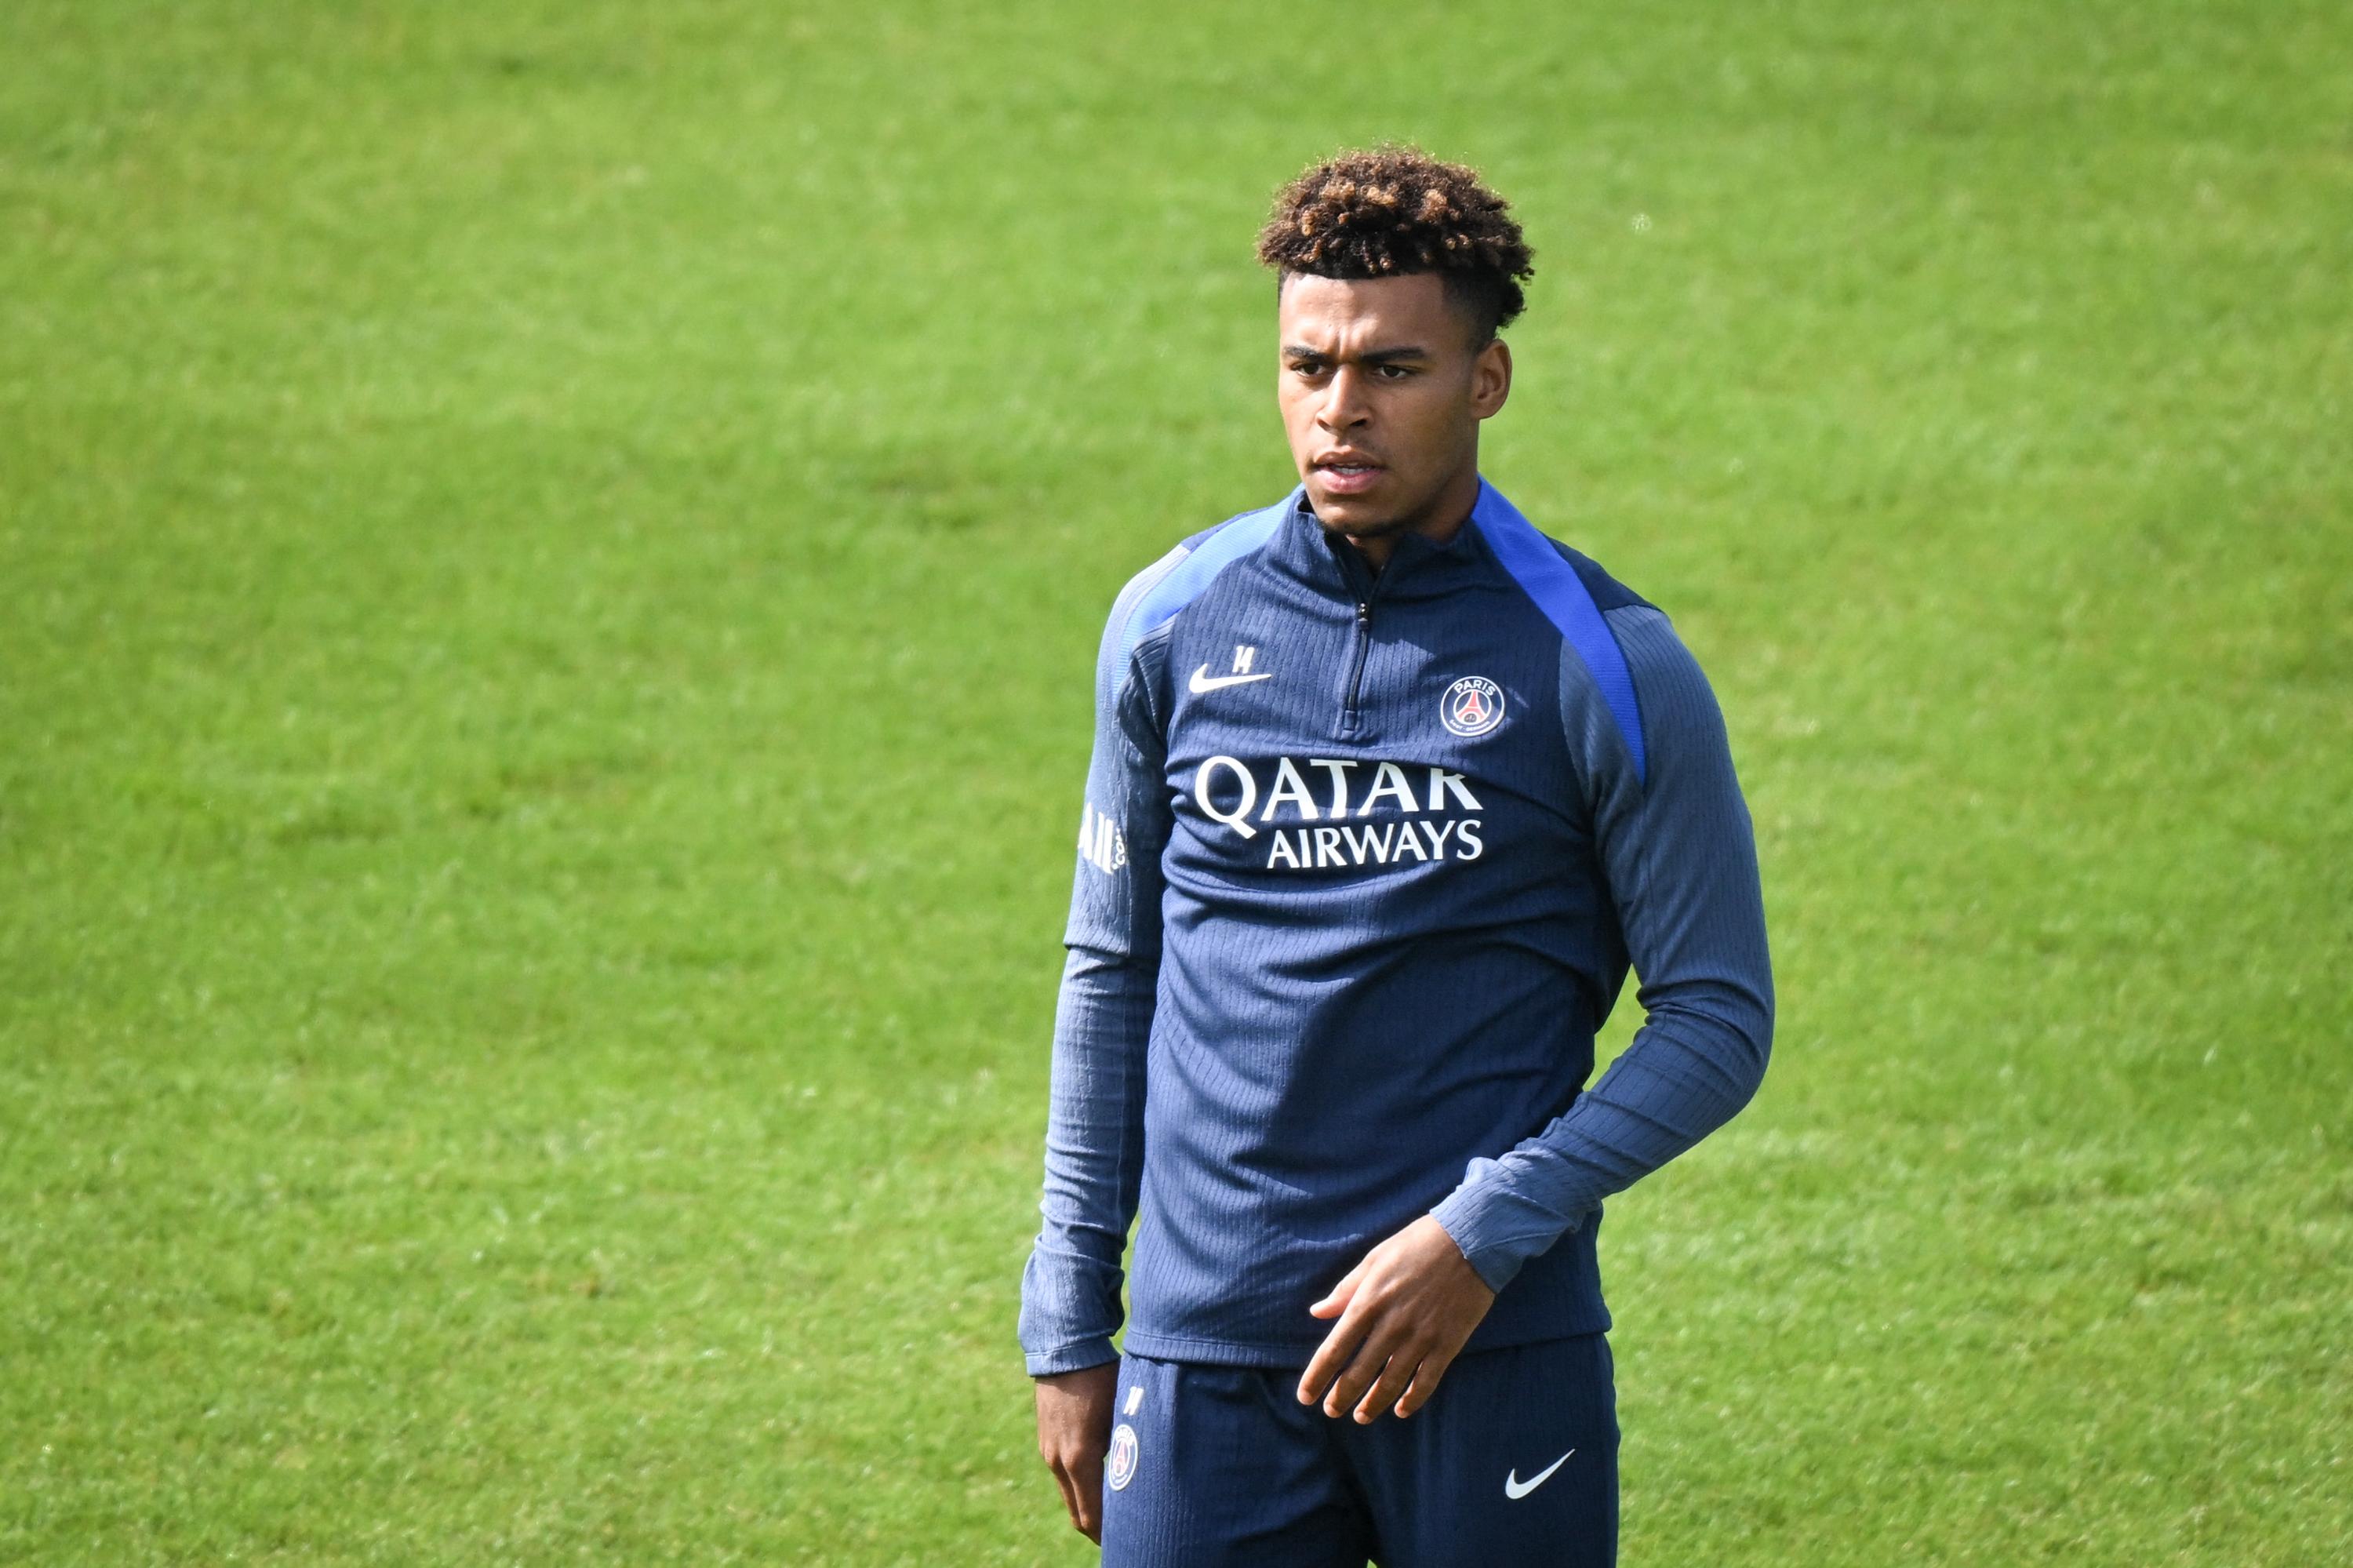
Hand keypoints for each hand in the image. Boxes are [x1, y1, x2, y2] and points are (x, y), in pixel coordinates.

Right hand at [1033, 1360, 1118, 1542]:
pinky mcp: (1046, 1440)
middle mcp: (1058, 1461)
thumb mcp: (1122, 1412)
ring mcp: (1048, 1451)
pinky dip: (1081, 1487)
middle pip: (1077, 1513)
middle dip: (1099, 1529)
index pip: (1091, 1516)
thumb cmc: (1102, 1377)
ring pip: (1070, 1495)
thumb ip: (1131, 1447)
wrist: (1065, 1346)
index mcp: (1079, 1458)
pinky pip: (1064, 1475)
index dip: (1108, 1535)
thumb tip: (1150, 1477)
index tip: (1128, 1540)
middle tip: (1125, 1536)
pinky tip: (1102, 1481)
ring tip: (1117, 1512)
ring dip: (1090, 1506)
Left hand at [1296, 1214, 1495, 1423]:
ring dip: (1373, 1404)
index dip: (1317, 1377)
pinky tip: (1400, 1411)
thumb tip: (1317, 1311)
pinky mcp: (1448, 1344)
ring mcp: (1421, 1337)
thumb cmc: (1418, 1244)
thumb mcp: (1374, 1259)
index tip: (1305, 1396)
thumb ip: (1345, 1290)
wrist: (1471, 1239)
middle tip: (1331, 1412)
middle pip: (1359, 1373)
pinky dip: (1412, 1401)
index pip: (1334, 1350)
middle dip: (1341, 1397)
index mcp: (1368, 1301)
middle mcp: (1391, 1324)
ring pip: (1391, 1383)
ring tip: (1361, 1417)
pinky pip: (1426, 1382)